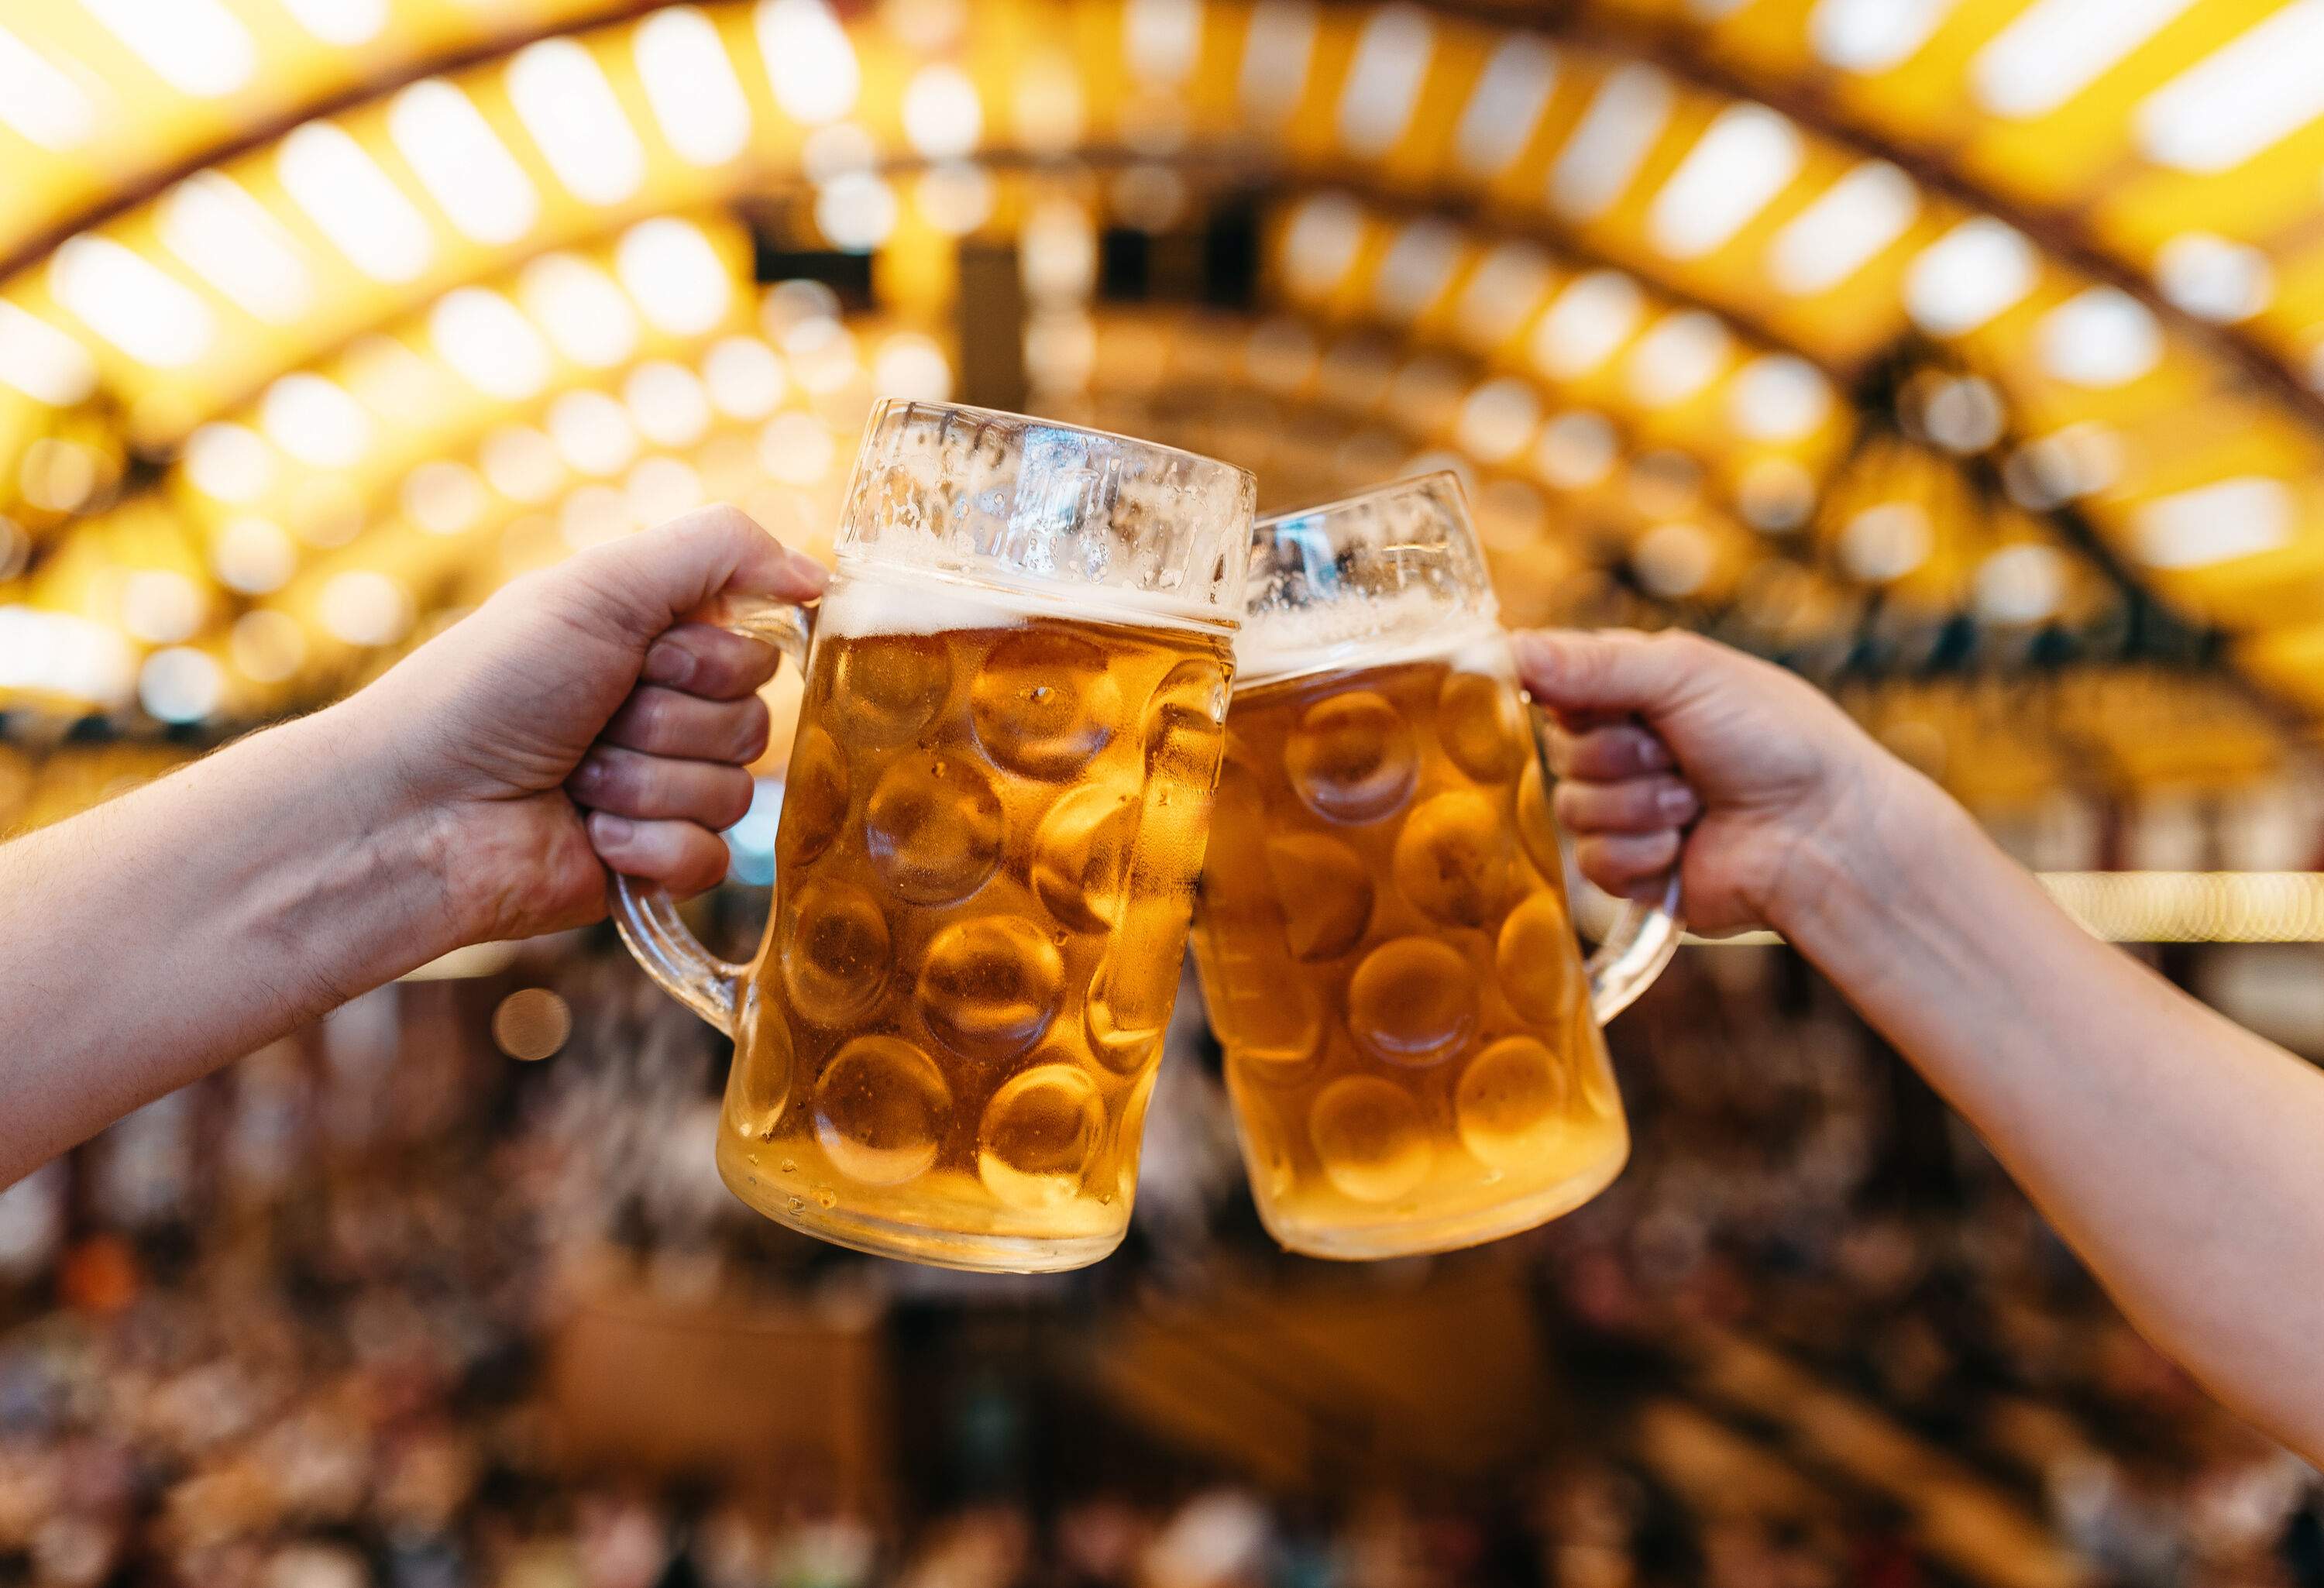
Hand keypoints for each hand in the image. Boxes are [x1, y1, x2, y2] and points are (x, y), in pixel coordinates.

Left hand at [328, 506, 825, 943]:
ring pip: (735, 795)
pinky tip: (589, 839)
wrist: (415, 812)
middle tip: (590, 725)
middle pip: (754, 725)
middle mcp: (665, 714)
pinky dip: (651, 849)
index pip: (757, 652)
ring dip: (646, 786)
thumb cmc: (488, 688)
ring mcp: (660, 793)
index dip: (704, 661)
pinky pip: (714, 861)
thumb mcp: (599, 587)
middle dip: (667, 725)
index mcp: (655, 643)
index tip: (636, 659)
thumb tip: (821, 576)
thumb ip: (719, 551)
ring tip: (574, 783)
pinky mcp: (653, 867)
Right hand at [1512, 628, 1933, 936]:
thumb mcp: (1685, 674)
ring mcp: (1624, 811)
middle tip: (1678, 753)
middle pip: (1557, 751)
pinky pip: (1592, 862)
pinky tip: (1687, 844)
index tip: (1585, 701)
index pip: (1548, 683)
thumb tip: (1505, 648)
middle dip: (1620, 755)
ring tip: (1696, 801)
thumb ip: (1592, 663)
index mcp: (1630, 690)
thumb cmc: (1776, 738)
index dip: (1560, 694)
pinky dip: (1642, 852)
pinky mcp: (1631, 872)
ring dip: (1640, 805)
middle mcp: (1621, 748)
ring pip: (1571, 810)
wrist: (1828, 833)